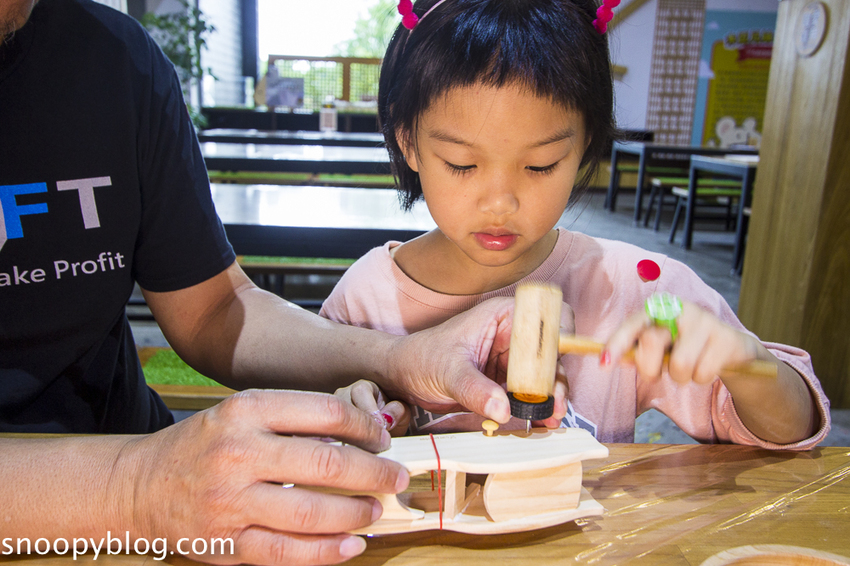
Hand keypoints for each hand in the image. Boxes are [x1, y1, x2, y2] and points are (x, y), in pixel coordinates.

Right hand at [120, 390, 408, 565]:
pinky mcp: (226, 543)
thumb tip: (360, 435)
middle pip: (327, 464)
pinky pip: (287, 554)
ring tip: (375, 509)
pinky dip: (326, 553)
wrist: (140, 485)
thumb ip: (293, 419)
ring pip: (311, 514)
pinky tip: (351, 545)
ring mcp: (231, 502)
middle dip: (374, 473)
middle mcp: (238, 453)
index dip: (364, 427)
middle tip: (396, 477)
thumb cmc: (203, 444)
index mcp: (246, 411)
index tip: (381, 439)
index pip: (324, 413)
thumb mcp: (241, 413)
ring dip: (355, 514)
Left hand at [382, 297, 573, 426]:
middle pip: (553, 351)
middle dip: (557, 377)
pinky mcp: (509, 382)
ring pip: (546, 376)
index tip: (556, 362)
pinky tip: (540, 422)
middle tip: (554, 402)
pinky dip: (538, 408)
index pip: (546, 315)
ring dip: (551, 397)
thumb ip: (475, 389)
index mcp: (503, 316)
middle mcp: (514, 335)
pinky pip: (532, 394)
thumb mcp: (448, 371)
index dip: (560, 334)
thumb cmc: (422, 357)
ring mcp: (513, 360)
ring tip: (550, 417)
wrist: (404, 376)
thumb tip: (502, 408)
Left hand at [603, 298, 761, 384]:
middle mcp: (680, 309)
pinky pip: (703, 373)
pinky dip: (702, 378)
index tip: (604, 365)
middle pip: (652, 343)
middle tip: (660, 372)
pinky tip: (708, 366)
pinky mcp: (726, 338)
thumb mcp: (661, 346)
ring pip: (680, 365)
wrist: (732, 348)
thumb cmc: (686, 347)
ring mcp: (705, 321)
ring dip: (681, 377)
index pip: (632, 325)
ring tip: (689, 368)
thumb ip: (637, 351)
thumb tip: (607, 359)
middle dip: (651, 369)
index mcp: (658, 309)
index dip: (617, 343)